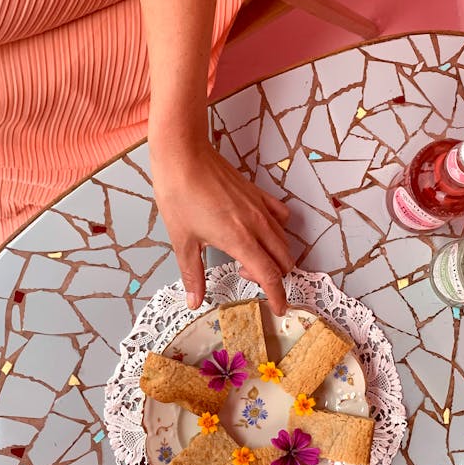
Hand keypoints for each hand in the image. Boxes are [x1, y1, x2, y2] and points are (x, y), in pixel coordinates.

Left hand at [151, 137, 292, 314]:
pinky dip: (279, 230)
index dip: (277, 296)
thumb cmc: (179, 195)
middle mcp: (256, 226)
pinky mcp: (258, 194)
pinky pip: (281, 216)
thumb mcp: (182, 241)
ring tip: (248, 255)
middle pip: (284, 261)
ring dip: (275, 256)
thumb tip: (195, 301)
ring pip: (284, 241)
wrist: (184, 155)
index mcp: (239, 240)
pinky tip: (260, 231)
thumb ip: (193, 274)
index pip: (269, 275)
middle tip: (246, 276)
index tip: (279, 309)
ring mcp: (260, 208)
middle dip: (274, 277)